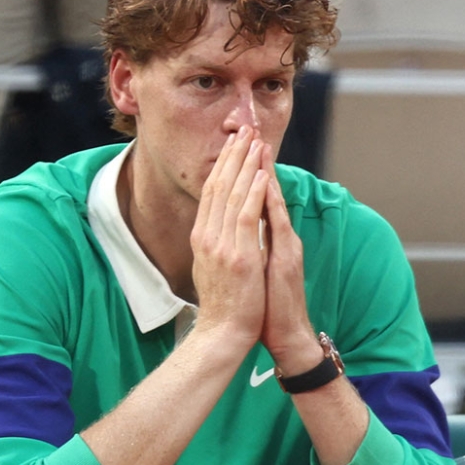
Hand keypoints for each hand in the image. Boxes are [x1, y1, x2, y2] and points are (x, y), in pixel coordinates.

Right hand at [190, 127, 270, 351]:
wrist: (223, 334)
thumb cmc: (224, 307)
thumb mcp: (213, 268)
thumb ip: (216, 244)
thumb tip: (220, 226)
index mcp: (202, 239)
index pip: (211, 192)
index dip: (223, 165)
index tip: (233, 144)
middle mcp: (207, 237)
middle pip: (219, 186)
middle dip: (232, 156)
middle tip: (243, 130)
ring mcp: (220, 245)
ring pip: (232, 194)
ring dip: (245, 165)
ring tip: (255, 141)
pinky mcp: (238, 255)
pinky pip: (246, 215)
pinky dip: (254, 191)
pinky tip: (262, 173)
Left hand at [259, 148, 320, 372]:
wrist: (285, 335)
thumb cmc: (267, 307)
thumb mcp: (257, 270)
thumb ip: (254, 246)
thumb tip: (241, 229)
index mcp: (273, 240)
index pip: (259, 199)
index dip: (251, 173)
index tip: (241, 149)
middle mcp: (281, 238)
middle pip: (267, 193)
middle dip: (256, 163)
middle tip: (249, 133)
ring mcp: (286, 246)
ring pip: (273, 202)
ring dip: (265, 172)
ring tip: (258, 145)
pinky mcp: (286, 258)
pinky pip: (276, 223)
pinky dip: (270, 201)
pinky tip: (265, 182)